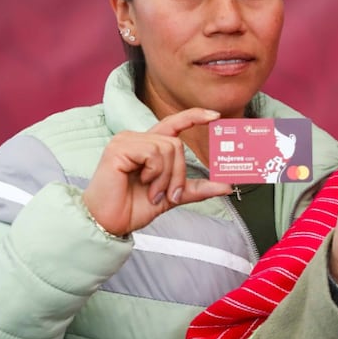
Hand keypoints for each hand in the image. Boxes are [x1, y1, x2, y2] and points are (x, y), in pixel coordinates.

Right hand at [82, 108, 233, 236]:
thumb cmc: (133, 207)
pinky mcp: (119, 148)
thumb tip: (226, 185)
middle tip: (167, 194)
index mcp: (149, 147)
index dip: (194, 116)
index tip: (215, 116)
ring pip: (168, 148)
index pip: (174, 124)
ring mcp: (127, 141)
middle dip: (178, 173)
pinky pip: (153, 153)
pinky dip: (154, 172)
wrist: (110, 222)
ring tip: (152, 191)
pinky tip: (141, 182)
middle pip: (176, 144)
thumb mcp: (172, 196)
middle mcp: (138, 139)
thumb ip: (196, 188)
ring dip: (166, 177)